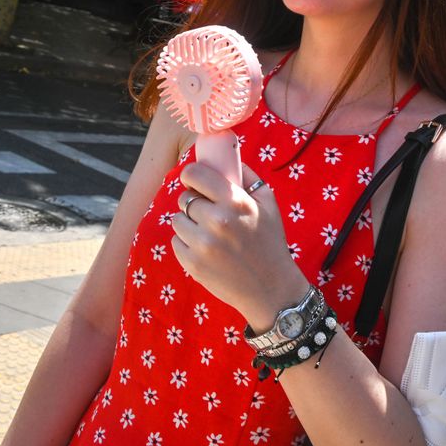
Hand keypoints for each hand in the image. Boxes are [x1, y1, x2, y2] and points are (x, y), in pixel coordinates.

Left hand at [170, 161, 308, 327]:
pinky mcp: (192, 264)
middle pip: (184, 199)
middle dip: (192, 202)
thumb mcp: (269, 204)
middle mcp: (216, 221)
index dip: (190, 175)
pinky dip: (186, 243)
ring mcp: (202, 244)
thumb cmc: (270, 242)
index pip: (195, 175)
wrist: (270, 288)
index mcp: (234, 201)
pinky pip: (176, 242)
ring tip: (207, 232)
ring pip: (177, 221)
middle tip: (205, 211)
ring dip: (188, 223)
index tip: (193, 180)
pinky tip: (205, 249)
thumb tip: (227, 157)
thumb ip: (248, 177)